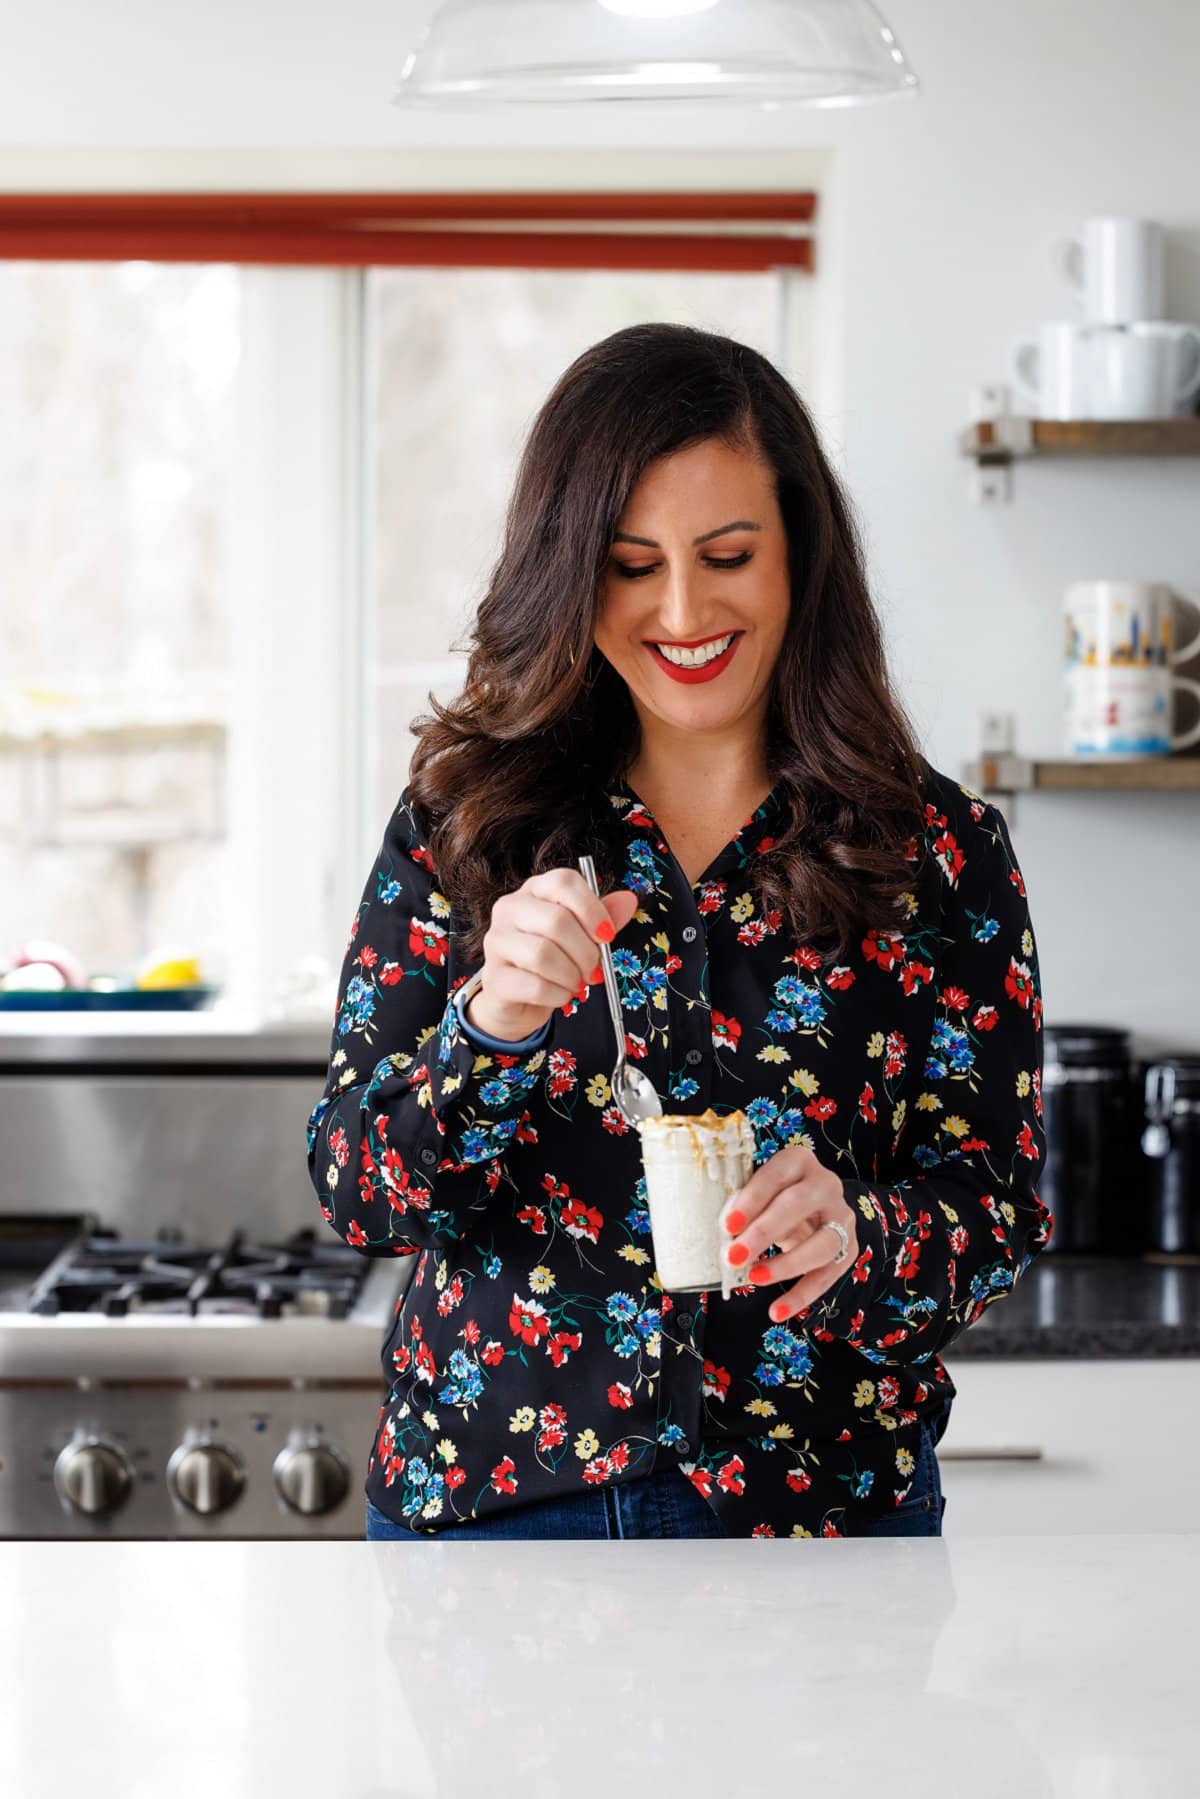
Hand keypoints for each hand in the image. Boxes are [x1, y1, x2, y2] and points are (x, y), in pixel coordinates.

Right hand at [468, 868, 639, 1041]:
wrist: (518, 998)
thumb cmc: (552, 960)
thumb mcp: (581, 935)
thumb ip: (603, 918)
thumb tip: (628, 901)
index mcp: (535, 890)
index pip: (563, 882)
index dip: (592, 909)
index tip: (607, 935)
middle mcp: (510, 908)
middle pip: (556, 920)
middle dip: (586, 952)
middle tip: (595, 970)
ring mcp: (496, 941)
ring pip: (543, 954)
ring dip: (572, 975)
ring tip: (577, 983)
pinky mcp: (494, 976)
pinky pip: (535, 986)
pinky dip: (558, 995)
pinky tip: (561, 995)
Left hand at [719, 1145, 858, 1323]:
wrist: (812, 1211)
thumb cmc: (773, 1200)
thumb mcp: (759, 1196)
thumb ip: (743, 1209)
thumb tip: (722, 1238)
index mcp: (798, 1161)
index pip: (774, 1176)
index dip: (751, 1200)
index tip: (727, 1226)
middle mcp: (826, 1184)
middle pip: (797, 1206)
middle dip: (763, 1233)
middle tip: (733, 1257)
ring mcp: (842, 1216)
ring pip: (822, 1243)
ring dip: (786, 1265)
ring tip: (754, 1279)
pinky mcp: (849, 1248)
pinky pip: (827, 1275)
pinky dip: (801, 1296)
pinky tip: (778, 1311)